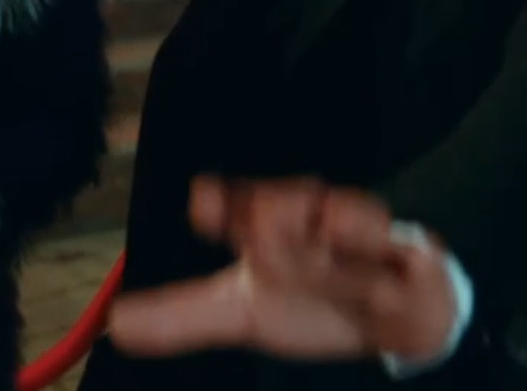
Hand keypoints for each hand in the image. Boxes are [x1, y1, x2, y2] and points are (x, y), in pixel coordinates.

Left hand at [106, 176, 458, 362]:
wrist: (395, 319)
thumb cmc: (312, 300)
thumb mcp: (244, 313)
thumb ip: (183, 316)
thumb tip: (117, 325)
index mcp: (270, 232)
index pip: (242, 210)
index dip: (223, 205)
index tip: (203, 202)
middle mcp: (313, 226)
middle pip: (293, 207)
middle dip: (274, 209)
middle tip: (252, 220)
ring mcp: (362, 240)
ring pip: (347, 220)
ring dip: (331, 222)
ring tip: (318, 223)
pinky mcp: (410, 258)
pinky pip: (402, 247)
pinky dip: (385, 244)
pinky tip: (370, 245)